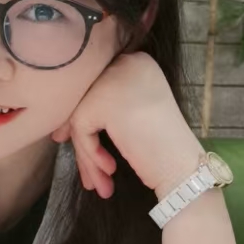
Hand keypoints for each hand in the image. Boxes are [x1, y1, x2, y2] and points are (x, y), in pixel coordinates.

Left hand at [50, 51, 199, 199]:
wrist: (185, 169)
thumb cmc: (162, 148)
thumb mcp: (130, 118)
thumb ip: (101, 112)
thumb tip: (58, 127)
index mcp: (138, 61)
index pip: (96, 85)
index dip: (83, 115)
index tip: (76, 142)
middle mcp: (128, 61)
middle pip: (85, 99)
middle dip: (80, 138)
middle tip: (84, 168)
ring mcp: (116, 79)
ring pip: (80, 115)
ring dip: (86, 153)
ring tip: (98, 182)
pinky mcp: (105, 100)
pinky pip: (81, 129)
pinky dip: (90, 154)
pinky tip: (109, 171)